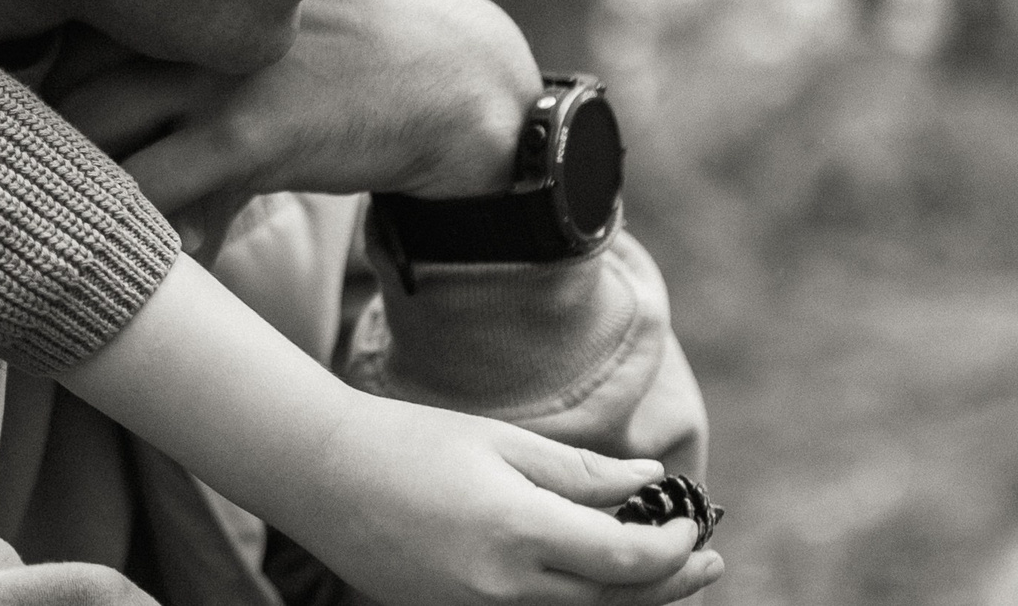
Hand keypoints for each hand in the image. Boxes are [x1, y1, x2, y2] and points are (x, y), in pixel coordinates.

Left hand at [50, 0, 541, 216]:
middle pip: (60, 89)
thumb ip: (181, 83)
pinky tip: (163, 253)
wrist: (454, 79)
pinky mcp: (248, 130)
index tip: (40, 157)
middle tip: (42, 215)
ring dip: (77, 196)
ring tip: (78, 246)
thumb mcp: (255, 49)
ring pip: (90, 137)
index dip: (43, 106)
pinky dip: (140, 227)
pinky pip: (155, 187)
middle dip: (41, 155)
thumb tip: (137, 162)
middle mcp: (179, 21)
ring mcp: (209, 72)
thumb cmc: (344, 67)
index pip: (64, 45)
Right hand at [287, 394, 723, 605]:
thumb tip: (650, 480)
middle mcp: (504, 586)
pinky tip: (598, 578)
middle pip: (615, 601)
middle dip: (672, 582)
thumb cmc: (406, 441)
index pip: (629, 560)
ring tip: (670, 575)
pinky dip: (579, 600)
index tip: (692, 518)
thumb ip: (580, 471)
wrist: (319, 474)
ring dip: (631, 598)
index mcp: (518, 530)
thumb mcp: (499, 440)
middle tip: (710, 560)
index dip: (675, 545)